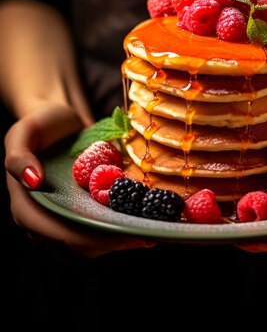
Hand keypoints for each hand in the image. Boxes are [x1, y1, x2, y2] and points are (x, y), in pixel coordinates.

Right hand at [4, 102, 155, 255]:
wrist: (60, 120)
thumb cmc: (40, 124)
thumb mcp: (22, 132)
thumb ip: (19, 156)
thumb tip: (32, 181)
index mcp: (26, 208)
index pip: (56, 232)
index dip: (88, 237)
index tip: (118, 233)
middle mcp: (46, 219)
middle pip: (79, 243)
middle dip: (111, 242)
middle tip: (144, 237)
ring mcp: (68, 216)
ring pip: (95, 240)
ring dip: (122, 238)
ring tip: (150, 231)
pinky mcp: (86, 209)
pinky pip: (105, 223)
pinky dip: (124, 223)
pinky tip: (146, 218)